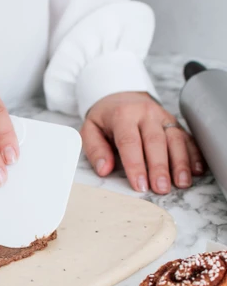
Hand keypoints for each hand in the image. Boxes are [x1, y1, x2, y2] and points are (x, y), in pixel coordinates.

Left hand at [81, 92, 204, 193]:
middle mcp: (145, 114)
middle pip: (155, 141)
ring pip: (175, 139)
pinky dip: (193, 154)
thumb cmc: (104, 118)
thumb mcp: (89, 129)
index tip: (139, 184)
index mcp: (123, 115)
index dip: (135, 165)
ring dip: (180, 163)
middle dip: (159, 167)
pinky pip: (186, 138)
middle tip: (160, 188)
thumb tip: (103, 169)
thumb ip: (95, 149)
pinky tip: (195, 171)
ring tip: (181, 183)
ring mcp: (162, 117)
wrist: (120, 96)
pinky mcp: (174, 123)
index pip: (129, 142)